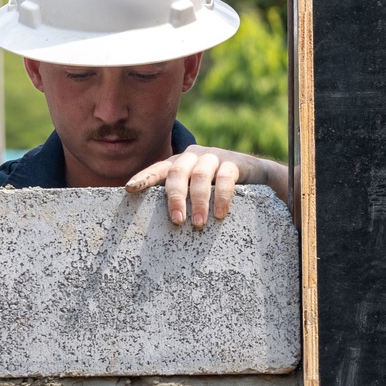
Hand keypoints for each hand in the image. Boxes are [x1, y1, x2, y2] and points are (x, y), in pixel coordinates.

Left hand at [125, 145, 287, 227]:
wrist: (256, 175)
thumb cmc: (217, 188)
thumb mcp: (196, 191)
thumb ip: (180, 199)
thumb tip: (153, 229)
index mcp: (179, 164)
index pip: (158, 169)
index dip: (144, 177)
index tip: (130, 189)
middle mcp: (193, 156)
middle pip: (177, 172)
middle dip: (175, 196)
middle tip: (176, 220)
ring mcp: (213, 157)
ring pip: (200, 175)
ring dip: (198, 200)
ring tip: (198, 223)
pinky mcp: (234, 162)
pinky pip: (226, 178)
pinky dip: (222, 197)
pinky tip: (220, 214)